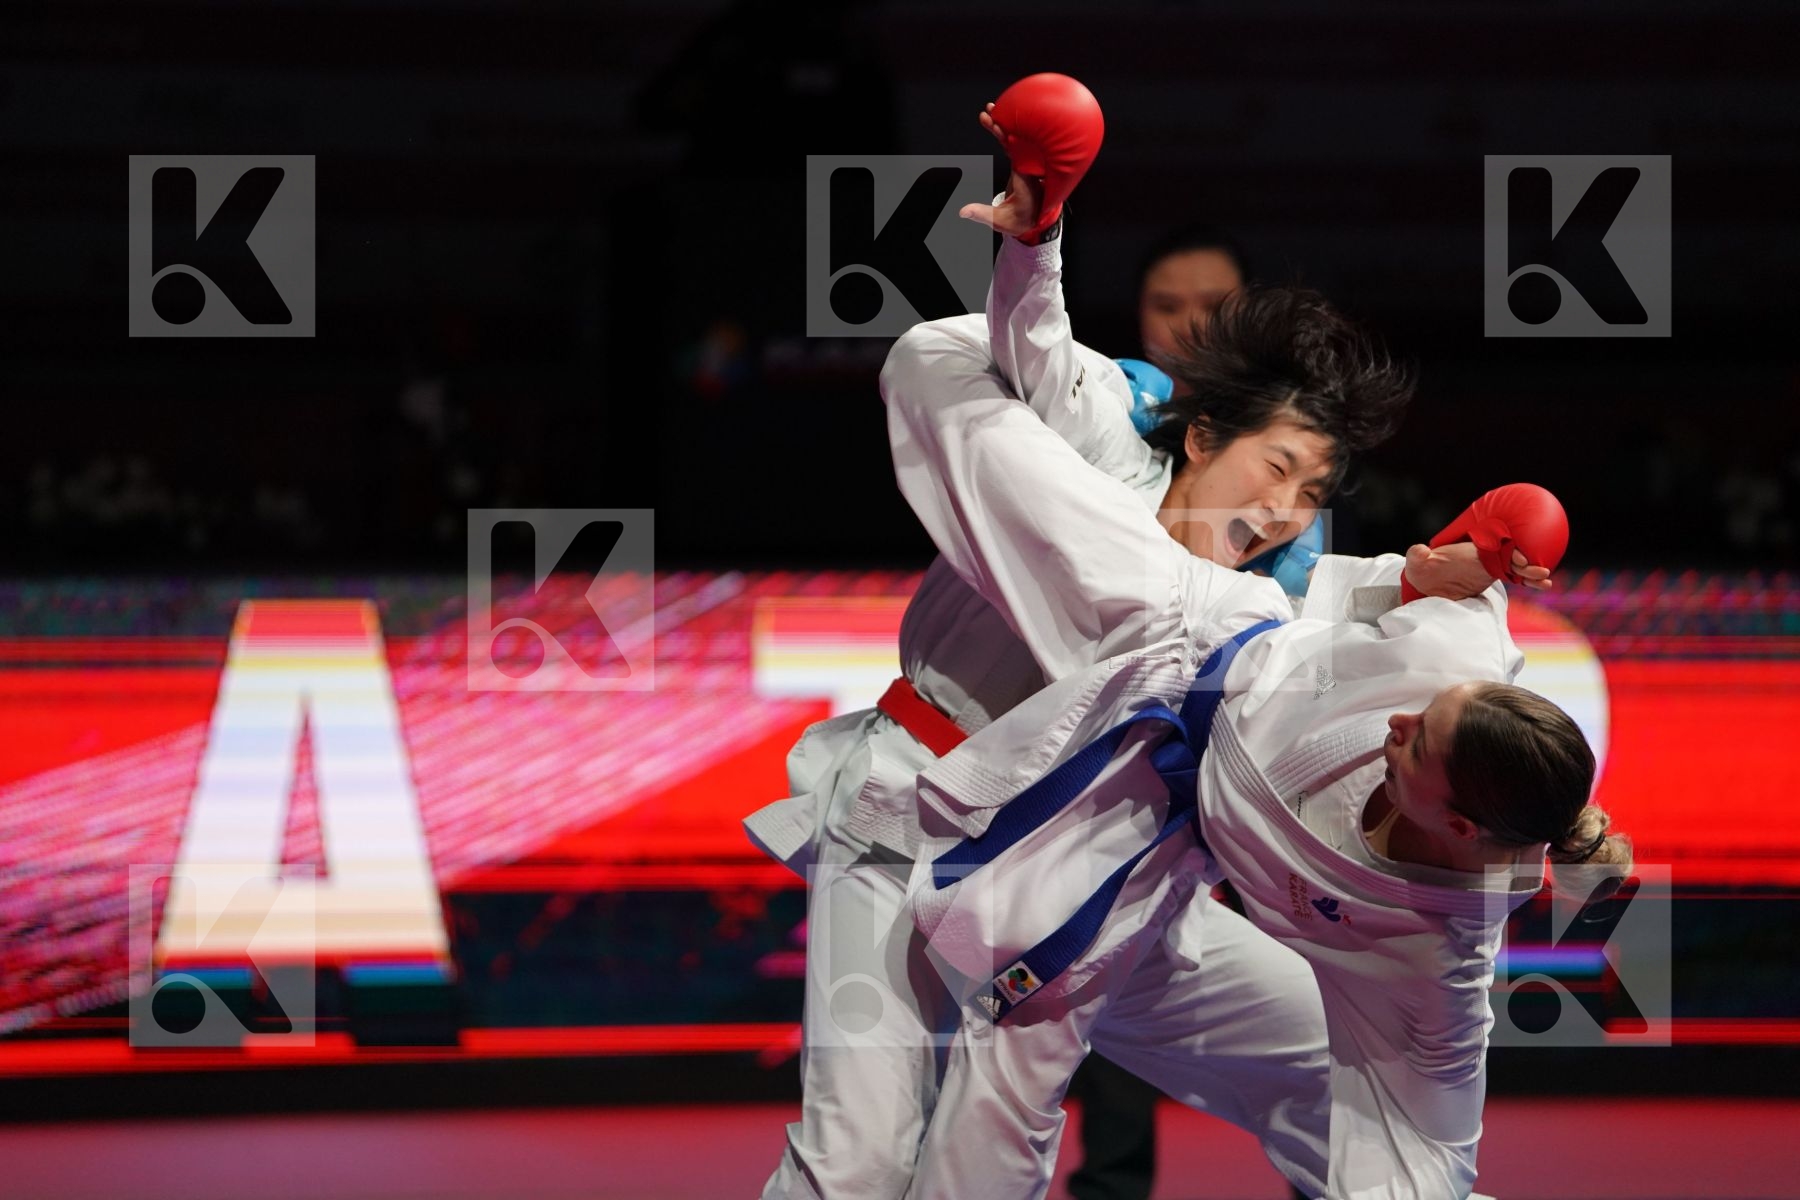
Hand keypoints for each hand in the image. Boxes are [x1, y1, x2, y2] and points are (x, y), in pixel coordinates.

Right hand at [958, 104, 1045, 238]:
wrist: (1033, 221)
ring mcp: (1023, 164)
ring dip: (1000, 125)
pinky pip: (1011, 144)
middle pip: (1015, 140)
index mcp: (1025, 178)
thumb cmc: (1020, 220)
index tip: (997, 126)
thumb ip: (981, 214)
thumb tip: (962, 211)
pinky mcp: (1019, 163)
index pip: (1016, 152)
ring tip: (988, 111)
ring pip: (1013, 140)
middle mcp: (1026, 167)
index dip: (1007, 137)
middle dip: (1001, 124)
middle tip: (988, 111)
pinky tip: (993, 123)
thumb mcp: (1000, 220)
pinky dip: (1002, 133)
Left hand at [1404, 542, 1552, 599]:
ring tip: (1545, 579)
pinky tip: (1544, 586)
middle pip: (1509, 555)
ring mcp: (1491, 565)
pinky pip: (1515, 577)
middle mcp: (1484, 554)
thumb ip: (1418, 556)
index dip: (1507, 548)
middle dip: (1525, 561)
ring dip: (1531, 572)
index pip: (1493, 545)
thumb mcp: (1418, 562)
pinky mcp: (1494, 576)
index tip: (1519, 557)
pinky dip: (1528, 581)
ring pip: (1516, 567)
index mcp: (1470, 548)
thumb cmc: (1423, 568)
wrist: (1427, 580)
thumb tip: (1418, 550)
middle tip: (1540, 570)